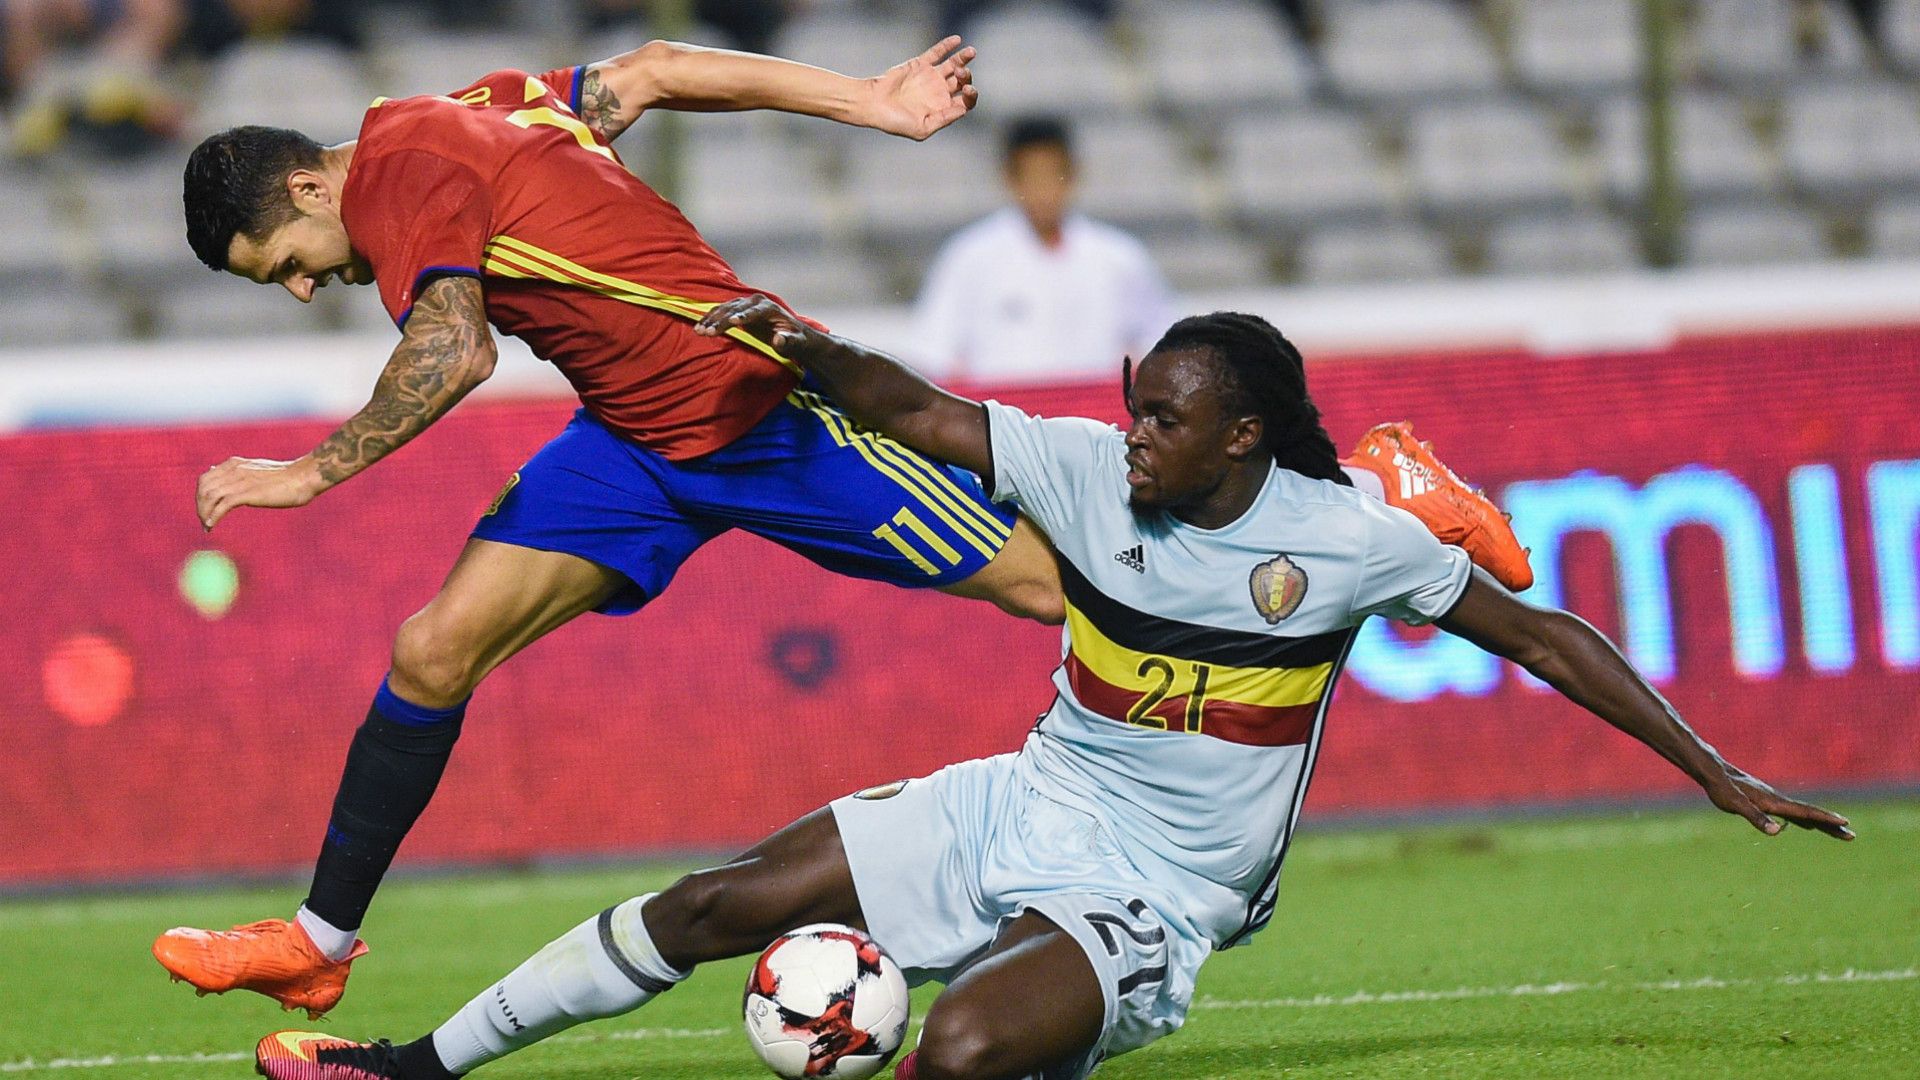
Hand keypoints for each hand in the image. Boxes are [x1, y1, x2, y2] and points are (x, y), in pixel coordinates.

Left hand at [196, 456, 325, 529]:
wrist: (303, 477)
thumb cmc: (285, 477)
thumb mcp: (257, 470)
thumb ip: (238, 473)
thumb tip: (217, 471)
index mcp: (235, 464)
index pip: (205, 478)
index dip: (200, 495)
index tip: (205, 510)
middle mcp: (234, 470)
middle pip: (203, 488)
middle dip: (200, 506)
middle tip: (205, 521)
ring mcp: (240, 481)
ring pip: (209, 497)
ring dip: (204, 513)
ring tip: (207, 525)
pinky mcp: (248, 493)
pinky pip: (222, 505)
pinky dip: (213, 516)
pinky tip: (212, 526)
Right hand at [696, 294, 822, 358]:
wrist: (790, 334)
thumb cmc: (794, 340)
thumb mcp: (795, 342)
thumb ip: (789, 341)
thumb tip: (779, 339)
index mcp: (769, 308)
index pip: (754, 311)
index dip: (744, 316)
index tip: (732, 322)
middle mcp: (756, 302)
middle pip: (735, 309)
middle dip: (721, 321)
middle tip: (708, 332)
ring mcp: (745, 304)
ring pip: (725, 309)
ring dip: (711, 320)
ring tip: (699, 331)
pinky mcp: (737, 309)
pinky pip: (721, 312)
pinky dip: (710, 319)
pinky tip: (700, 327)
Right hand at [864, 36, 977, 140]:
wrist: (873, 104)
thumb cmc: (895, 122)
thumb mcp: (922, 129)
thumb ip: (943, 120)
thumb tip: (963, 110)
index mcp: (942, 109)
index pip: (965, 101)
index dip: (971, 96)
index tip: (967, 90)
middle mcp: (939, 92)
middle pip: (962, 81)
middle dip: (967, 76)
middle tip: (961, 73)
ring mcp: (930, 77)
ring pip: (953, 65)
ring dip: (963, 59)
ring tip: (970, 52)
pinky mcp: (920, 64)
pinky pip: (937, 52)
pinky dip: (947, 46)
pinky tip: (958, 39)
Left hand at [1703, 764, 1852, 839]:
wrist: (1713, 771)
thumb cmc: (1722, 789)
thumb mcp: (1736, 805)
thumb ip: (1756, 818)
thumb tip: (1778, 831)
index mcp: (1774, 802)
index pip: (1805, 812)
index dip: (1825, 819)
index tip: (1845, 823)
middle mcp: (1778, 800)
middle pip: (1811, 814)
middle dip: (1831, 825)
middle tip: (1852, 835)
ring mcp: (1774, 800)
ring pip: (1804, 813)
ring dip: (1822, 823)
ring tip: (1839, 832)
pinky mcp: (1767, 801)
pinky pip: (1793, 813)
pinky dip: (1806, 820)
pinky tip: (1808, 825)